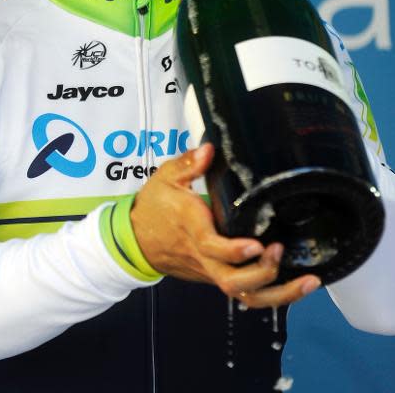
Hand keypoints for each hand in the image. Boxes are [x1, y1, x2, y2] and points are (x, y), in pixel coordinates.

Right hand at [130, 144, 320, 307]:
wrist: (137, 238)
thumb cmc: (155, 206)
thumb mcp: (166, 176)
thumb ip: (188, 162)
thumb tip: (209, 149)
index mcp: (191, 227)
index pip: (210, 246)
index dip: (234, 249)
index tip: (257, 243)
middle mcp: (203, 254)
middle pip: (231, 280)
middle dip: (260, 273)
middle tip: (278, 250)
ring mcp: (211, 270)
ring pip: (242, 295)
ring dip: (277, 294)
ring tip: (307, 281)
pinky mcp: (217, 276)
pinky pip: (245, 294)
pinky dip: (273, 295)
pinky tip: (297, 285)